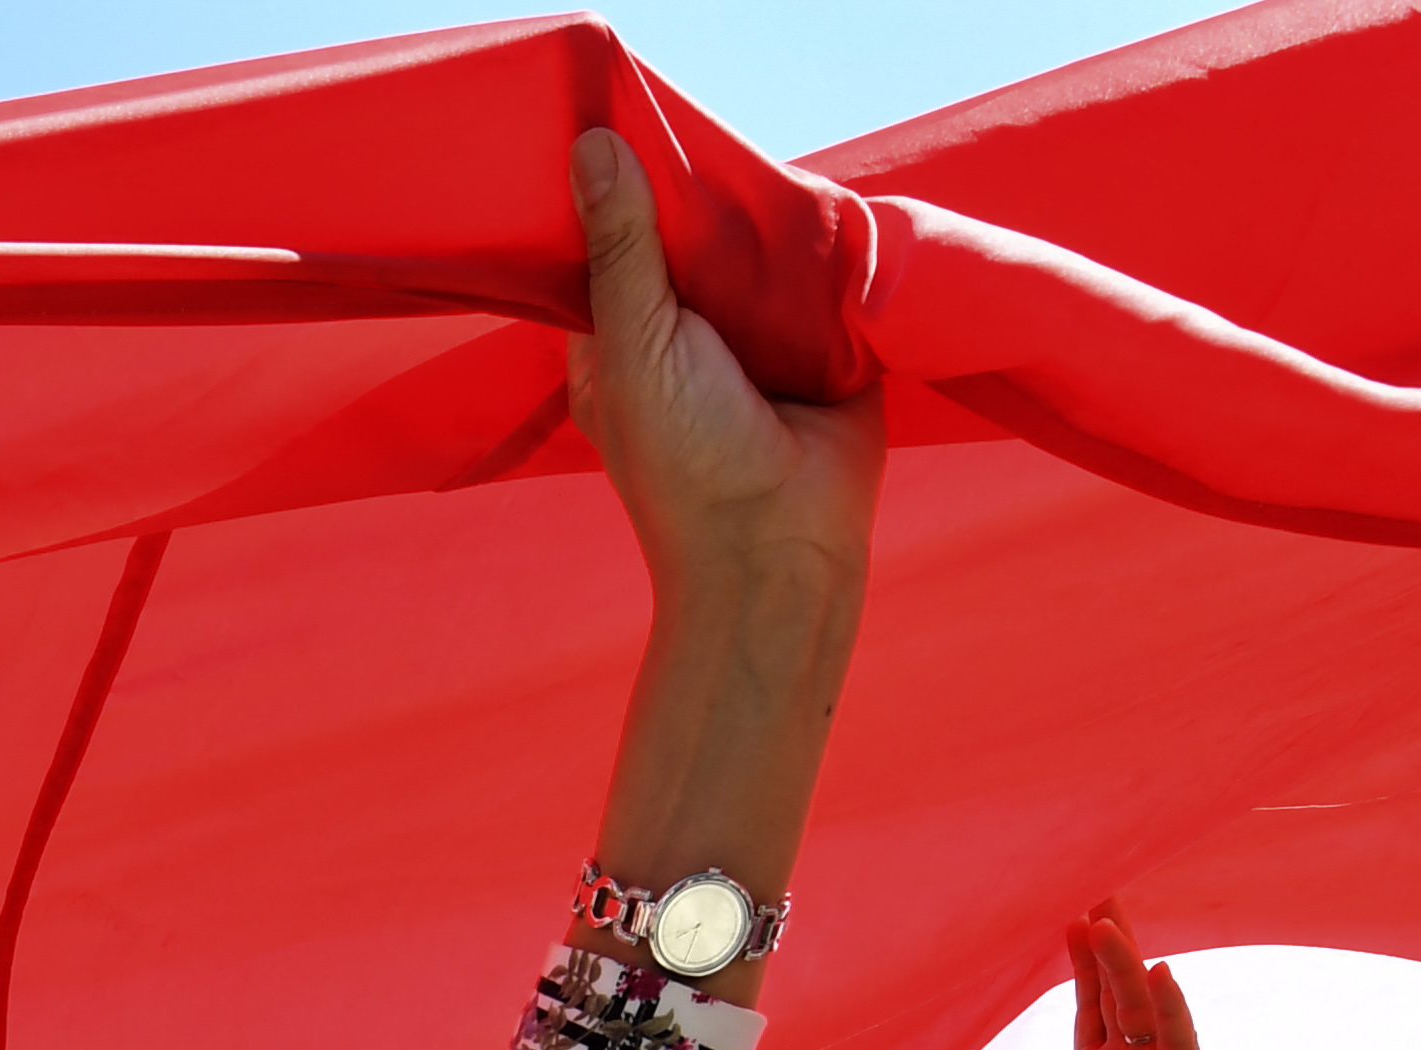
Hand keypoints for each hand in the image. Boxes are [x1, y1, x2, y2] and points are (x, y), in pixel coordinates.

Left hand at [567, 129, 878, 589]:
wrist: (782, 547)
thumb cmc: (686, 465)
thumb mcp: (636, 346)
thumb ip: (622, 251)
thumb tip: (593, 148)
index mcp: (618, 339)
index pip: (614, 243)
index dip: (622, 191)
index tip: (629, 130)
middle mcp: (684, 334)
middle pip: (694, 236)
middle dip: (705, 197)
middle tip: (715, 145)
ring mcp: (756, 337)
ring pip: (761, 249)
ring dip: (771, 220)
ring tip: (771, 178)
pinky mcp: (823, 341)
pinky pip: (825, 275)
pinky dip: (827, 249)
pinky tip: (824, 214)